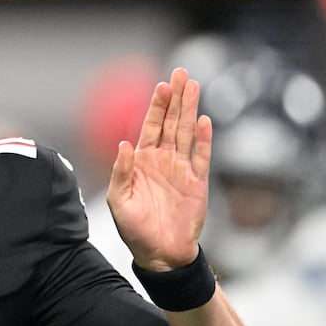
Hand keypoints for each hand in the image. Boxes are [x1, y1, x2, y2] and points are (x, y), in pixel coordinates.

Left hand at [106, 66, 210, 270]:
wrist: (160, 253)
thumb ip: (121, 171)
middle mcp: (163, 160)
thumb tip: (124, 143)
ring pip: (188, 133)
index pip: (150, 126)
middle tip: (182, 72)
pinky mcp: (197, 183)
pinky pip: (202, 157)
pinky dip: (205, 140)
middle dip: (176, 98)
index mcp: (142, 161)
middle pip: (171, 122)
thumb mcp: (119, 201)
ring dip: (191, 110)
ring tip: (195, 86)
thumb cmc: (134, 228)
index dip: (156, 106)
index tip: (162, 85)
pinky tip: (205, 121)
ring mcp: (181, 170)